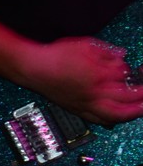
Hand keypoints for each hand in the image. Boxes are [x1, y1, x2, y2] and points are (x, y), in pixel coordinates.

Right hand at [22, 37, 140, 125]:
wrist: (33, 68)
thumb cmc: (55, 55)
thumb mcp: (83, 44)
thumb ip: (106, 50)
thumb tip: (122, 55)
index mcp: (100, 73)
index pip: (126, 74)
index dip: (135, 72)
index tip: (137, 69)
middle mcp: (97, 91)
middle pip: (129, 96)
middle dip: (142, 93)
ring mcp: (88, 103)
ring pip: (118, 114)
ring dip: (134, 112)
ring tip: (141, 108)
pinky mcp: (78, 109)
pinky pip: (99, 120)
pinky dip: (112, 121)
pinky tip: (116, 119)